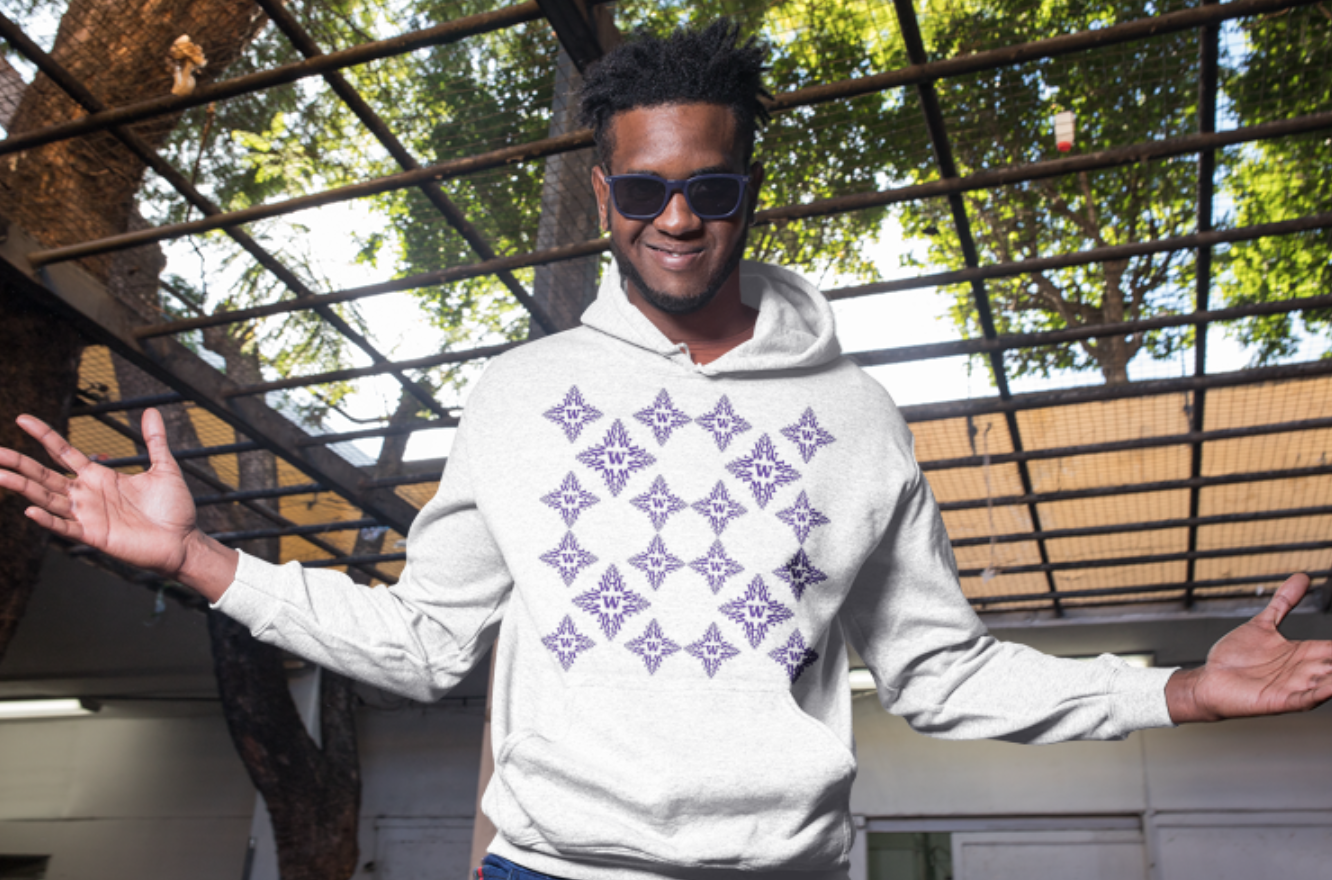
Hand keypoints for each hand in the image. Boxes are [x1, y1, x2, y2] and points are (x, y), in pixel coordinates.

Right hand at [0, 410, 236, 599]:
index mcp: (99, 476)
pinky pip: (65, 527)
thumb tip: (150, 410)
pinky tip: (29, 509)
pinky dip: (47, 520)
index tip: (22, 419)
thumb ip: (155, 441)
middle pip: (44, 475)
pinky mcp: (94, 536)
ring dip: (23, 488)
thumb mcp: (164, 468)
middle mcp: (87, 494)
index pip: (63, 452)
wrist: (184, 541)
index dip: (44, 435)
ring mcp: (88, 515)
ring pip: (47, 498)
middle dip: (19, 462)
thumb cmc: (173, 508)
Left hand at [1166, 573, 1331, 722]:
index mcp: (1305, 653)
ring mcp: (1294, 687)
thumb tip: (1302, 577)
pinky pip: (1306, 698)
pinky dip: (1321, 692)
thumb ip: (1284, 603)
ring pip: (1330, 683)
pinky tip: (1331, 685)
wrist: (1209, 681)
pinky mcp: (1279, 700)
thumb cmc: (1235, 658)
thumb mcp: (1262, 624)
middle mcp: (1304, 671)